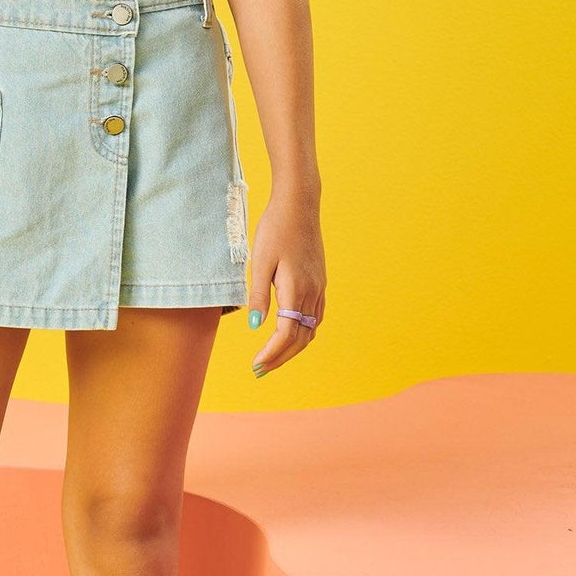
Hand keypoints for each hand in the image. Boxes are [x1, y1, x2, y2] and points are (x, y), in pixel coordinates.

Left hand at [246, 185, 324, 377]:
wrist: (300, 205)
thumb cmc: (275, 229)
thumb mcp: (260, 261)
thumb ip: (259, 295)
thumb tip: (256, 326)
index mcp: (296, 288)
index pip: (286, 333)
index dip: (272, 353)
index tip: (256, 365)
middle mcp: (312, 292)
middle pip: (300, 337)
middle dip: (280, 357)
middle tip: (260, 370)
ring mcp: (319, 287)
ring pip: (310, 330)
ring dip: (292, 348)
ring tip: (272, 358)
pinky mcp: (320, 282)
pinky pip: (314, 317)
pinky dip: (302, 332)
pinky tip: (290, 335)